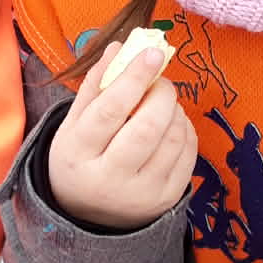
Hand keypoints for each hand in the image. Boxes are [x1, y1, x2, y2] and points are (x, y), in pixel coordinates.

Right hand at [45, 42, 196, 229]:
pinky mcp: (167, 199)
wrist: (90, 215)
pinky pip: (188, 153)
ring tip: (163, 103)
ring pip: (172, 138)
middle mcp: (109, 179)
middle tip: (160, 81)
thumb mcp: (75, 124)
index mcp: (77, 155)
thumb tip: (120, 47)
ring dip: (175, 109)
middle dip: (161, 94)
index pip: (109, 111)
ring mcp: (142, 194)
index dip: (134, 78)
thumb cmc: (82, 158)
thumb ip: (96, 85)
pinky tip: (171, 123)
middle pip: (147, 127)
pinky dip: (185, 128)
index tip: (152, 54)